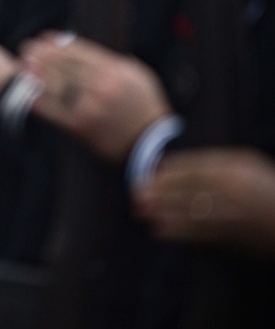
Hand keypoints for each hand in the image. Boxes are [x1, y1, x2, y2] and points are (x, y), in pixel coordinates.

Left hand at [21, 32, 169, 162]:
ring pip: (57, 85)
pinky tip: (27, 92)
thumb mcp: (139, 77)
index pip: (79, 51)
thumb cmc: (147, 108)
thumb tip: (90, 49)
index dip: (59, 44)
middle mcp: (101, 86)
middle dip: (43, 54)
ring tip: (23, 64)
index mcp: (115, 71)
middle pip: (64, 65)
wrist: (151, 145)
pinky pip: (54, 111)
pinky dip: (39, 100)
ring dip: (37, 73)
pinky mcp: (81, 126)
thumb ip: (116, 60)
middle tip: (26, 47)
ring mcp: (90, 107)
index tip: (44, 38)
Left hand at [134, 148, 274, 257]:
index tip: (149, 174)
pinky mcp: (234, 235)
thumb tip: (172, 165)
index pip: (192, 168)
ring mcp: (233, 213)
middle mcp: (232, 189)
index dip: (167, 172)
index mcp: (234, 168)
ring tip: (141, 212)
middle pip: (185, 188)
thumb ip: (213, 163)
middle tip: (136, 194)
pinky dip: (176, 231)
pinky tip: (160, 229)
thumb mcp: (246, 166)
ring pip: (188, 210)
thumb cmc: (266, 190)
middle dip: (158, 191)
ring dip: (161, 211)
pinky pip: (199, 233)